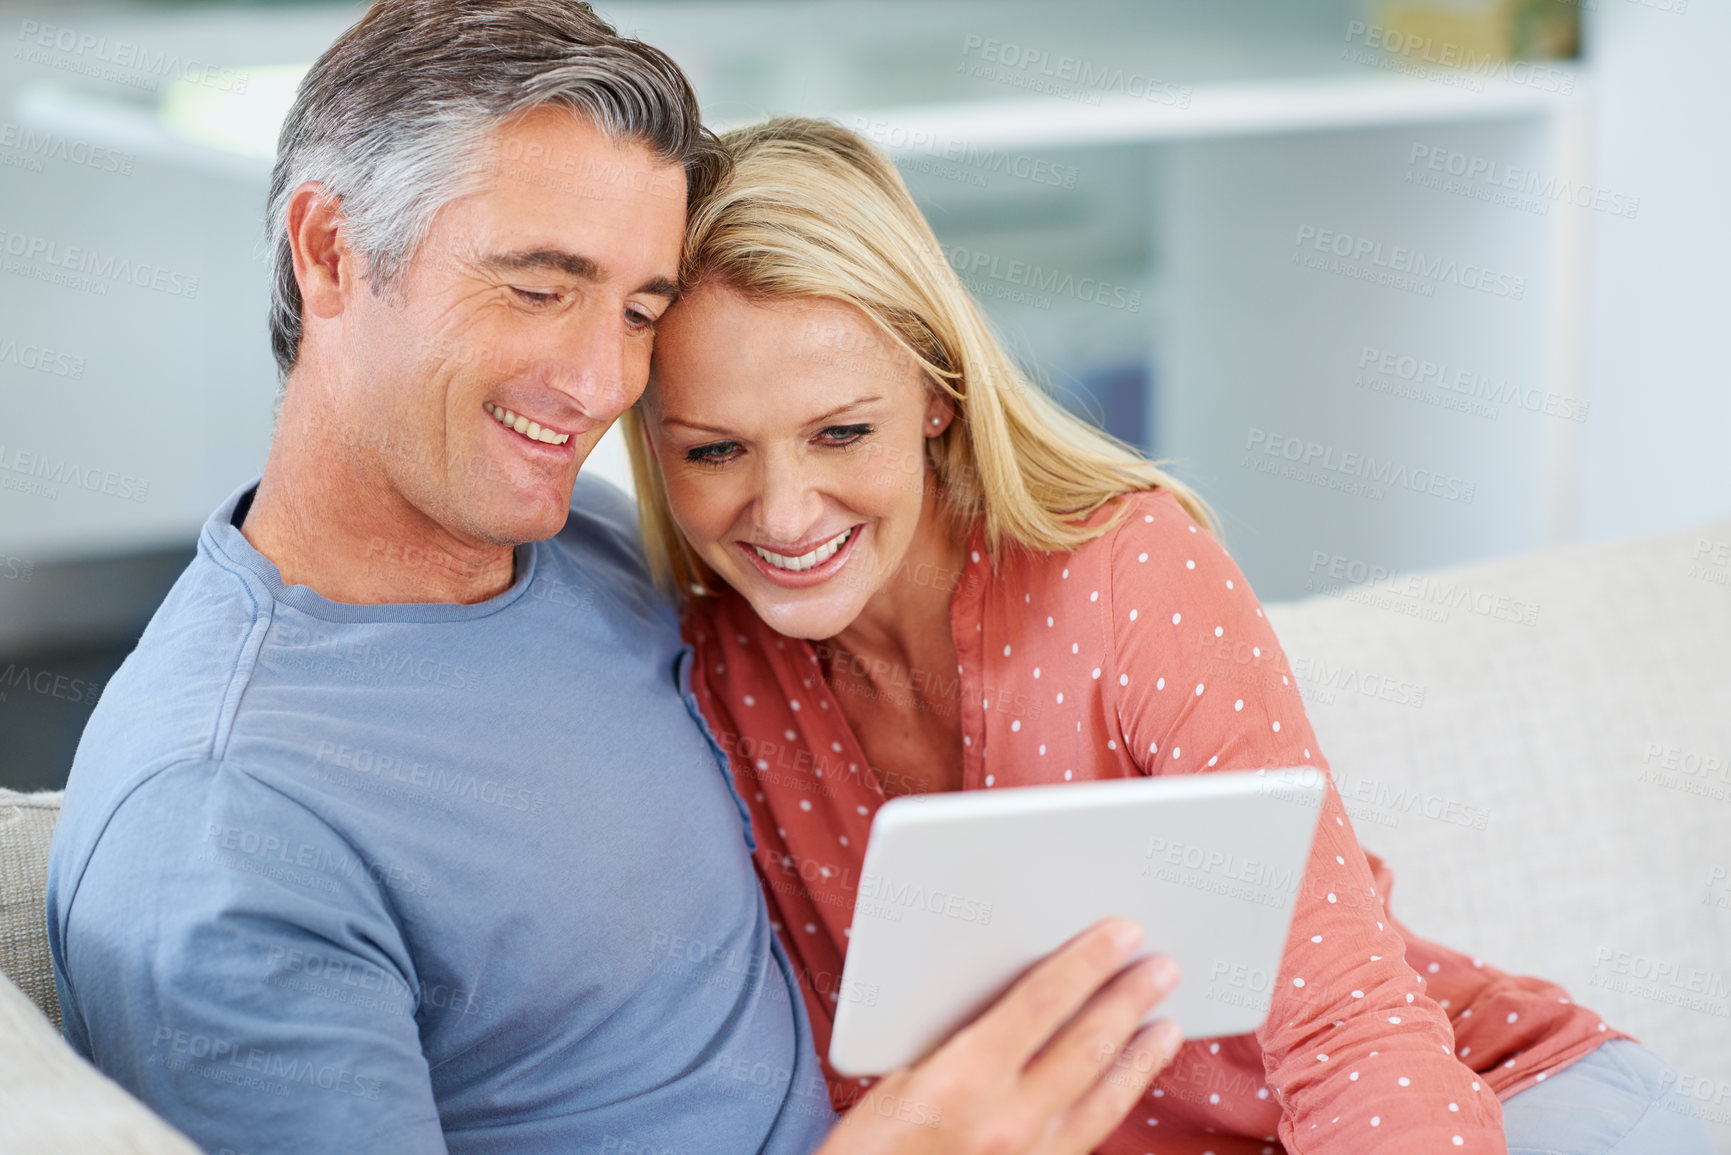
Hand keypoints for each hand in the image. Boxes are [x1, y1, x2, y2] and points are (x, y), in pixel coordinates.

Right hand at [815, 918, 1181, 1154]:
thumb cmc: (871, 1141)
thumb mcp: (898, 1073)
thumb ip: (960, 1030)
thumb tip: (1023, 984)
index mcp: (961, 1081)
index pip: (1040, 1003)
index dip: (1087, 962)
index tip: (1121, 931)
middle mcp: (1006, 1122)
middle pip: (1087, 1046)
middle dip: (1129, 999)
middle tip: (1163, 966)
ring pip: (1106, 1097)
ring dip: (1142, 1054)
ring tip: (1167, 1021)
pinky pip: (1094, 1131)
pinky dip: (1120, 1095)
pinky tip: (1131, 1075)